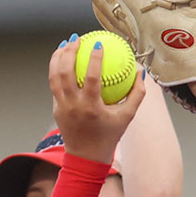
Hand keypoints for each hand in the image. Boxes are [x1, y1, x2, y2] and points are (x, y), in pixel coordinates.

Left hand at [48, 36, 144, 163]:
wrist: (86, 158)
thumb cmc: (109, 136)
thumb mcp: (127, 117)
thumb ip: (136, 94)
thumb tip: (141, 72)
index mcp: (91, 108)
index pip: (91, 78)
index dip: (94, 59)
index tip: (98, 44)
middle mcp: (73, 106)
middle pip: (65, 74)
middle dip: (68, 52)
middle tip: (76, 38)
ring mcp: (61, 108)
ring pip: (54, 78)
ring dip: (57, 58)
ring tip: (65, 44)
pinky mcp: (55, 109)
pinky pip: (54, 86)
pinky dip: (56, 71)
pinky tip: (62, 61)